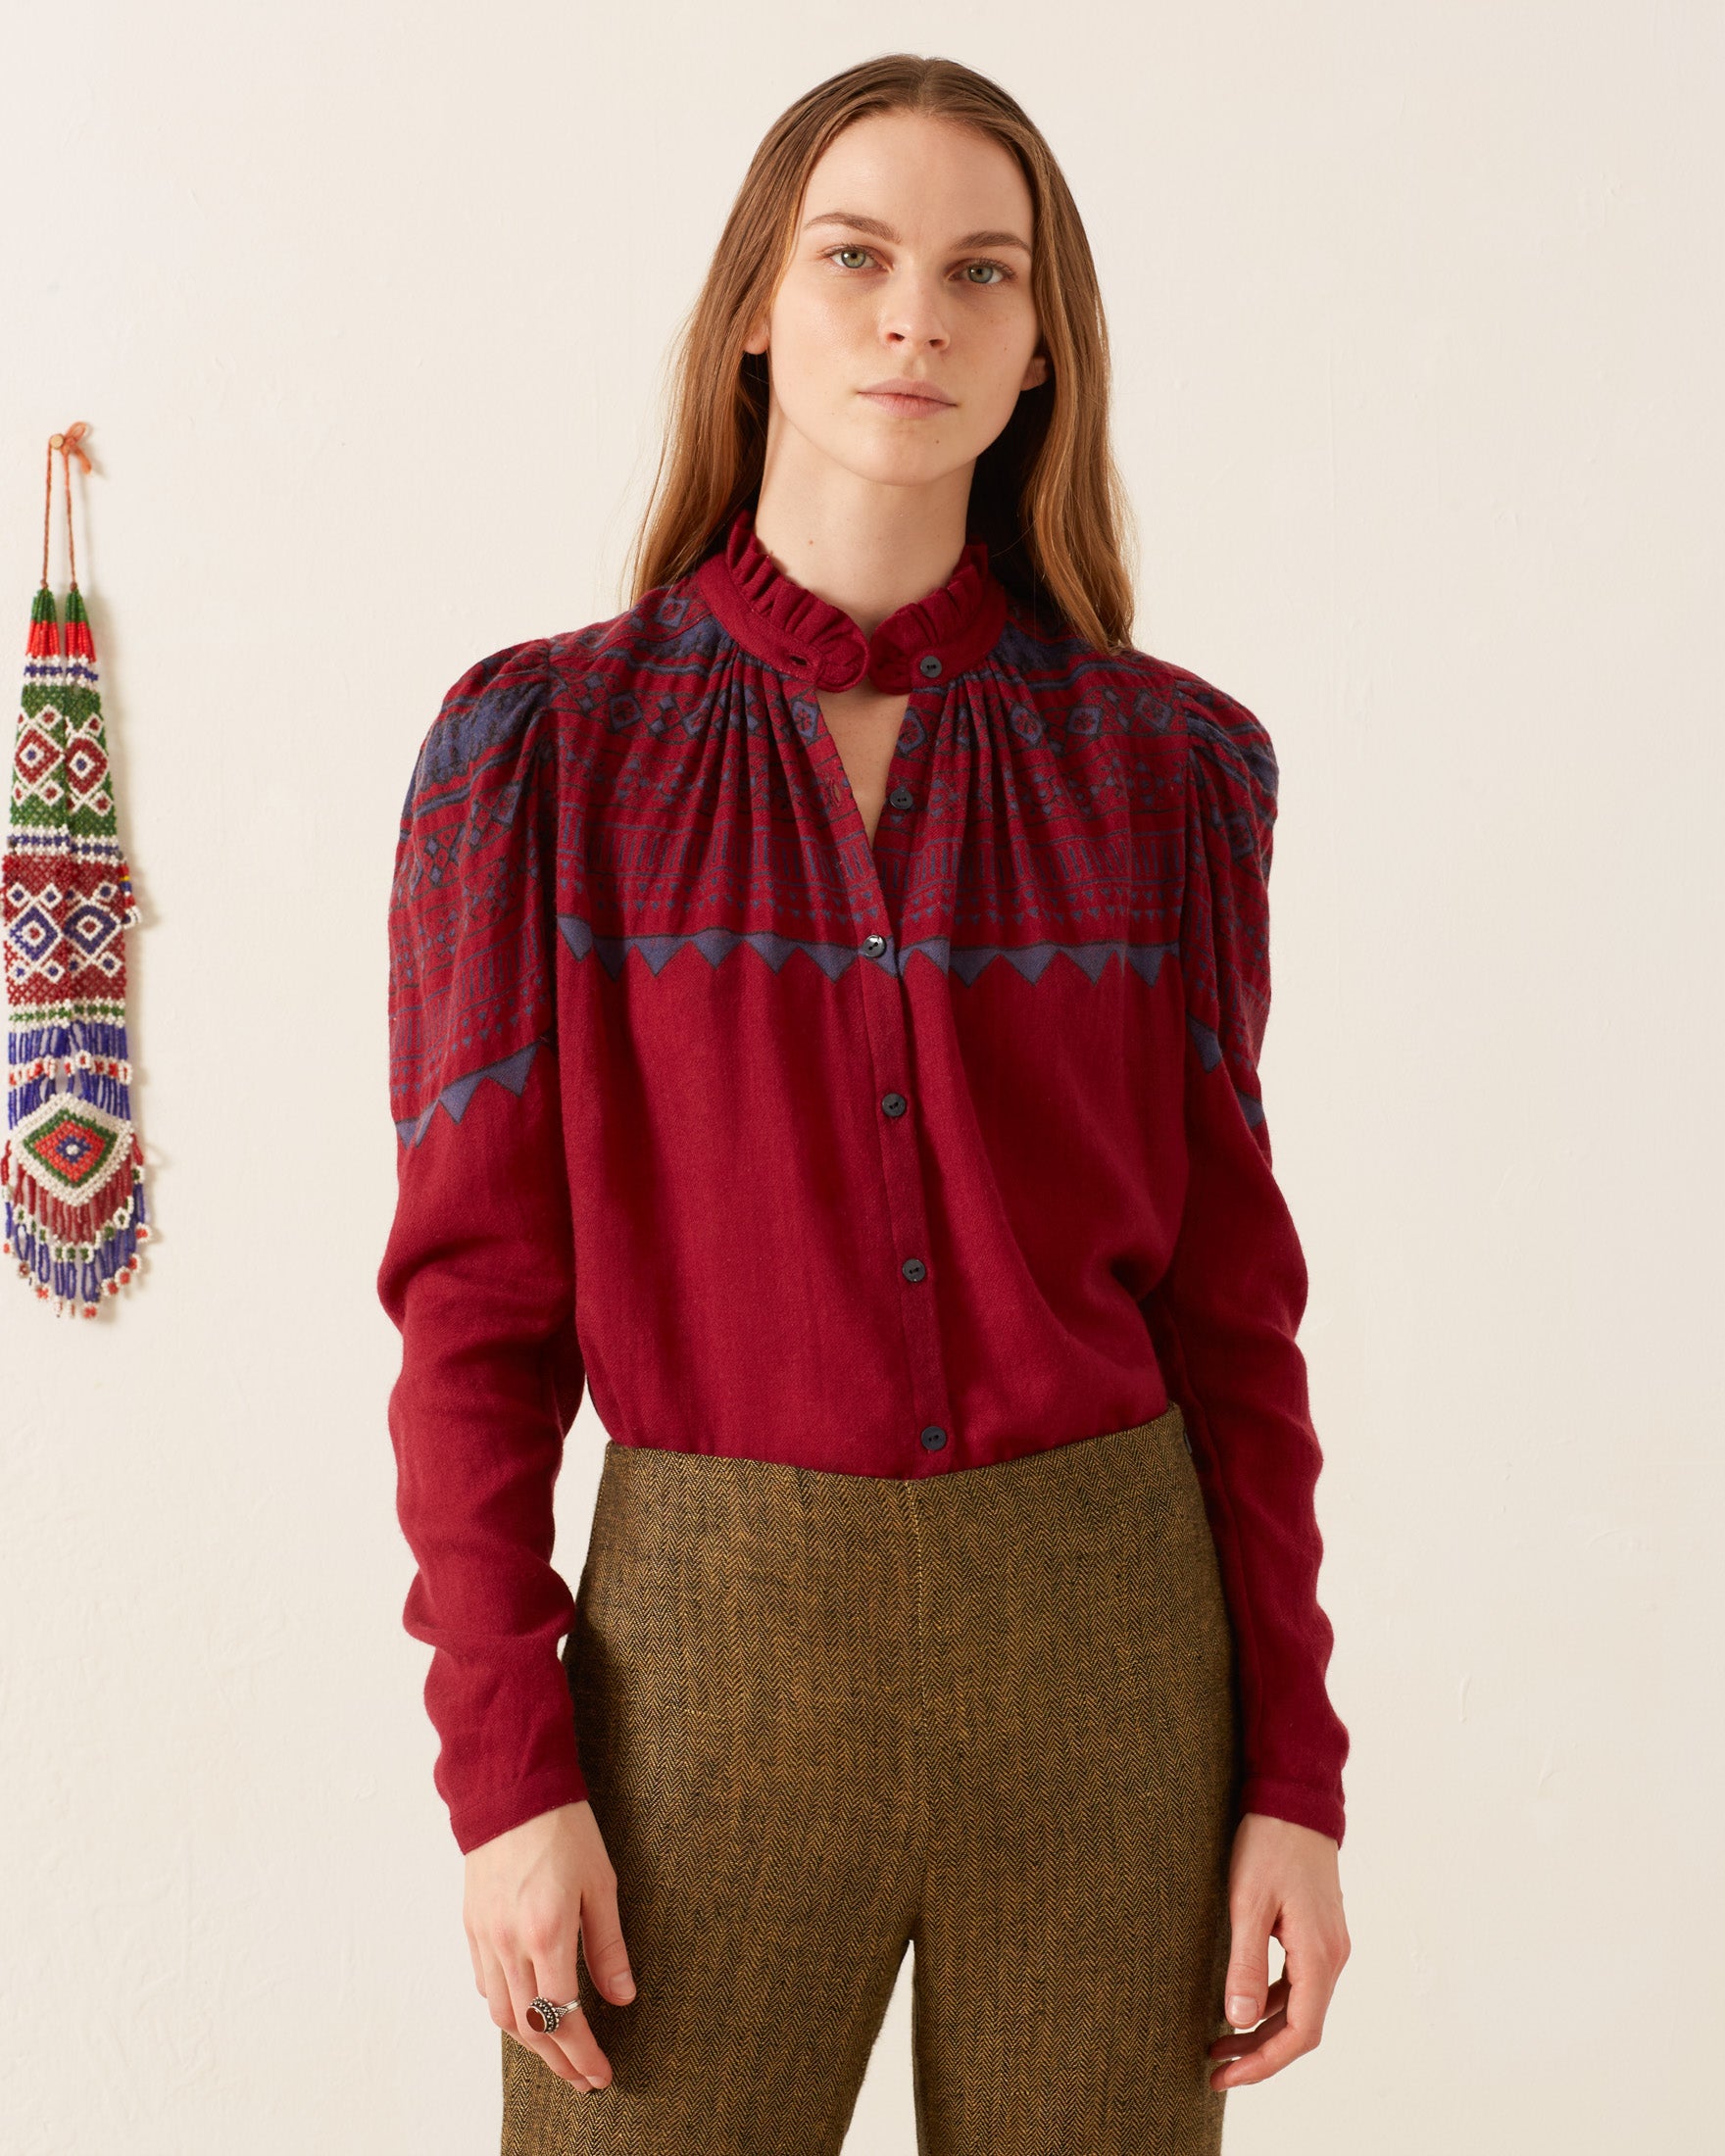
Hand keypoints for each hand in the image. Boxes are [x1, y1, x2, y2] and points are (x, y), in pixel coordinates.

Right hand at [463, 1799, 636, 2090]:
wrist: (513, 1789)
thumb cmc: (564, 1829)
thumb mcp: (602, 1884)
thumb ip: (609, 1947)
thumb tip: (622, 1997)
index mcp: (547, 1934)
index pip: (561, 2018)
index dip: (582, 2054)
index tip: (601, 2075)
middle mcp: (509, 1943)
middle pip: (529, 2028)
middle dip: (559, 2061)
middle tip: (584, 2079)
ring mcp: (485, 1936)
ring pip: (502, 2014)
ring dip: (531, 2041)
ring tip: (559, 2053)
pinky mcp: (472, 1925)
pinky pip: (484, 1985)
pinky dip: (507, 2009)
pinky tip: (527, 2011)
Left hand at [1208, 1810, 1348, 2090]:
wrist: (1295, 1801)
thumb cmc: (1269, 1845)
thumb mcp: (1248, 1903)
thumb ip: (1245, 1963)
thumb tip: (1238, 2020)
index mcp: (1319, 1956)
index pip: (1299, 2034)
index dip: (1263, 2063)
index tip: (1225, 2077)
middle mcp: (1332, 1957)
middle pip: (1301, 2027)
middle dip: (1258, 2053)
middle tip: (1214, 2069)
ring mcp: (1329, 1945)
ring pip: (1299, 2006)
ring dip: (1261, 2029)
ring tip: (1218, 2043)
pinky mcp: (1318, 1933)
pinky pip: (1298, 1983)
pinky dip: (1270, 2001)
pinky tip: (1240, 2002)